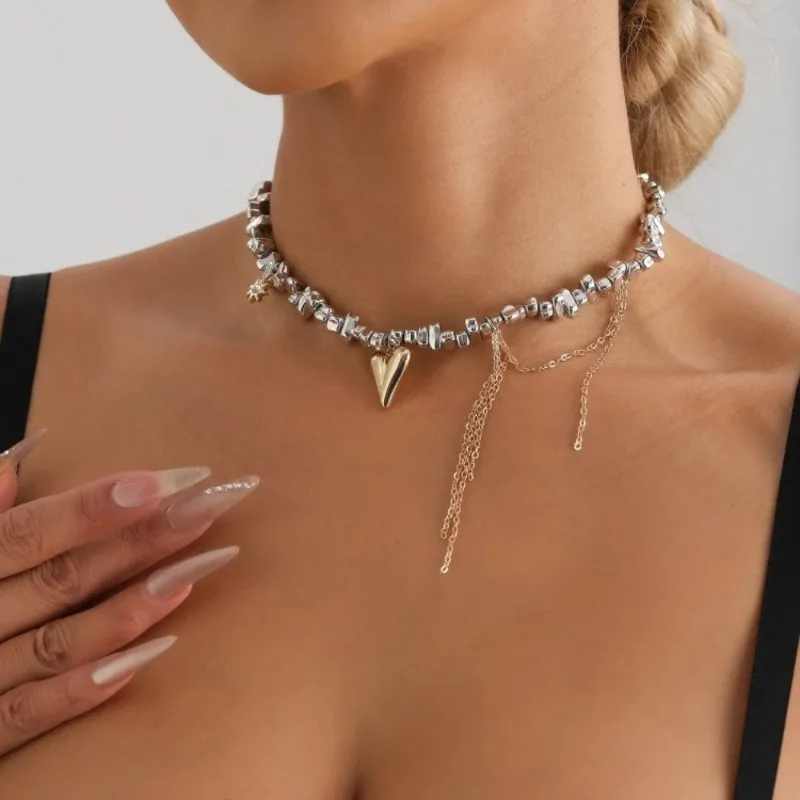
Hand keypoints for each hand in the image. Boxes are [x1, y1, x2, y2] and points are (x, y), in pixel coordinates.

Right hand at [0, 430, 257, 755]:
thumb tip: (10, 466)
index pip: (27, 533)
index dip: (92, 507)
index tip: (164, 482)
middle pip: (60, 580)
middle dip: (137, 543)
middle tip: (206, 509)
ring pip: (58, 642)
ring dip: (129, 608)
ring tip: (194, 571)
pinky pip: (30, 713)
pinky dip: (84, 688)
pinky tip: (151, 654)